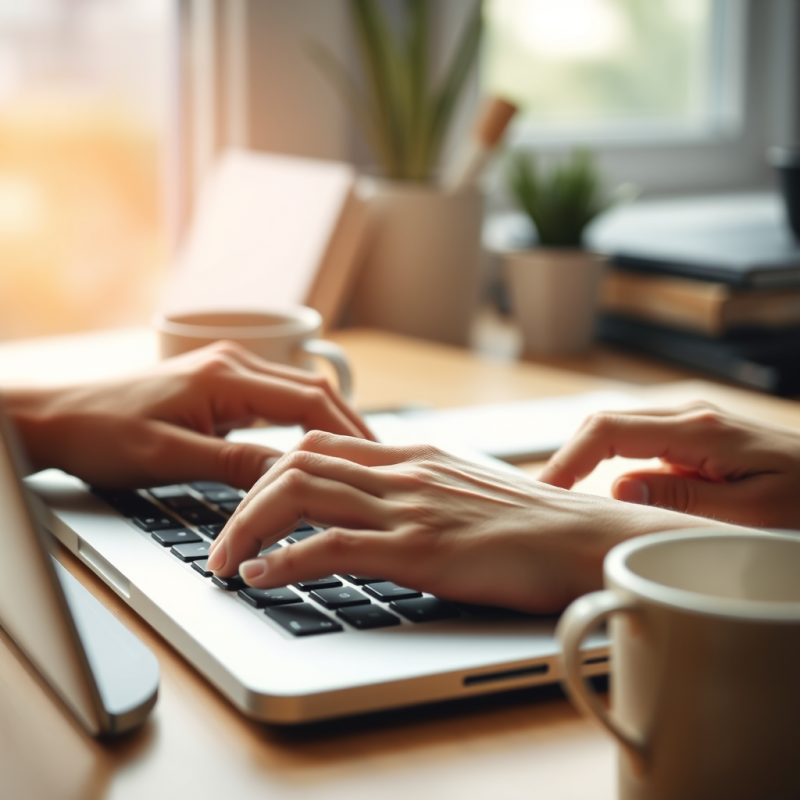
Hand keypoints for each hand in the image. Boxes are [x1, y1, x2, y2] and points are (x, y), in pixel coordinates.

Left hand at [3, 341, 372, 488]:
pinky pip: (273, 400)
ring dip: (326, 423)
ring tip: (355, 457)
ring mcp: (225, 371)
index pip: (308, 398)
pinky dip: (300, 422)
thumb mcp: (169, 458)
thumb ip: (234, 465)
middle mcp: (232, 364)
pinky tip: (311, 447)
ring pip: (295, 394)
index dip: (346, 430)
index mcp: (226, 376)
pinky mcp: (216, 385)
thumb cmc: (100, 434)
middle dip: (347, 425)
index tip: (373, 458)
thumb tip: (291, 478)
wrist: (53, 418)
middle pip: (310, 391)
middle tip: (378, 461)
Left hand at [206, 432, 709, 612]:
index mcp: (413, 456)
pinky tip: (262, 578)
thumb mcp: (467, 490)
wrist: (585, 537)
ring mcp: (408, 506)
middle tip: (224, 537)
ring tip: (225, 561)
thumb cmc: (535, 521)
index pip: (320, 442)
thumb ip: (423, 489)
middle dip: (243, 496)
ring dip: (247, 527)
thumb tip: (387, 503)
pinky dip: (284, 561)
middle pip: (295, 460)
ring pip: (300, 494)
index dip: (271, 467)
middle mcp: (402, 471)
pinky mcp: (418, 549)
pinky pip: (332, 546)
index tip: (248, 499)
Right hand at [539, 402, 799, 529]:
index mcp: (698, 431)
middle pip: (605, 426)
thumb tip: (620, 490)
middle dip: (571, 460)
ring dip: (592, 466)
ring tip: (571, 504)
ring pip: (621, 438)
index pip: (608, 430)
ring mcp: (692, 429)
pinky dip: (619, 473)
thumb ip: (686, 500)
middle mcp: (689, 419)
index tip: (547, 489)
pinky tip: (614, 503)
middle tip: (549, 500)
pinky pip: (644, 452)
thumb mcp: (755, 513)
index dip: (568, 458)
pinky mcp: (697, 444)